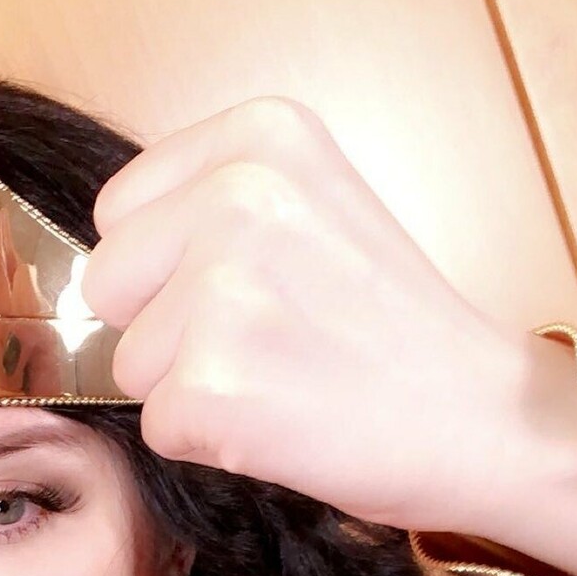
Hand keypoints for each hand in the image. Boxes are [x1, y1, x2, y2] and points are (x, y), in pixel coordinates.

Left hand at [80, 96, 526, 534]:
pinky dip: (207, 441)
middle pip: (107, 284)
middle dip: (163, 327)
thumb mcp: (308, 206)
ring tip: (281, 378)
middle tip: (263, 341)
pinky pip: (156, 426)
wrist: (477, 417)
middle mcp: (235, 196)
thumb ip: (209, 208)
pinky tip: (280, 420)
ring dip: (190, 388)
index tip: (247, 288)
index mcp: (258, 134)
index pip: (119, 212)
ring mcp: (221, 291)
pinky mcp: (211, 385)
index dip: (165, 268)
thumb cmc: (391, 327)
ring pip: (127, 363)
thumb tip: (99, 268)